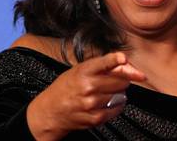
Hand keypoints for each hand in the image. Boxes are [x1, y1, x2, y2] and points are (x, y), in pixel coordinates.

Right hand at [26, 52, 145, 140]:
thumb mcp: (79, 70)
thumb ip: (102, 65)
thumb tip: (125, 63)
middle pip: (121, 81)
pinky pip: (116, 109)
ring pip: (121, 95)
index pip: (104, 63)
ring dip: (118, 93)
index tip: (123, 58)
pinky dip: (116, 106)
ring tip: (107, 92)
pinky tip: (108, 102)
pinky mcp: (94, 117)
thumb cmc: (66, 88)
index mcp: (84, 71)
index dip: (115, 60)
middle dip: (122, 79)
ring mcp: (91, 103)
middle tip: (115, 80)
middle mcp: (88, 86)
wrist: (51, 110)